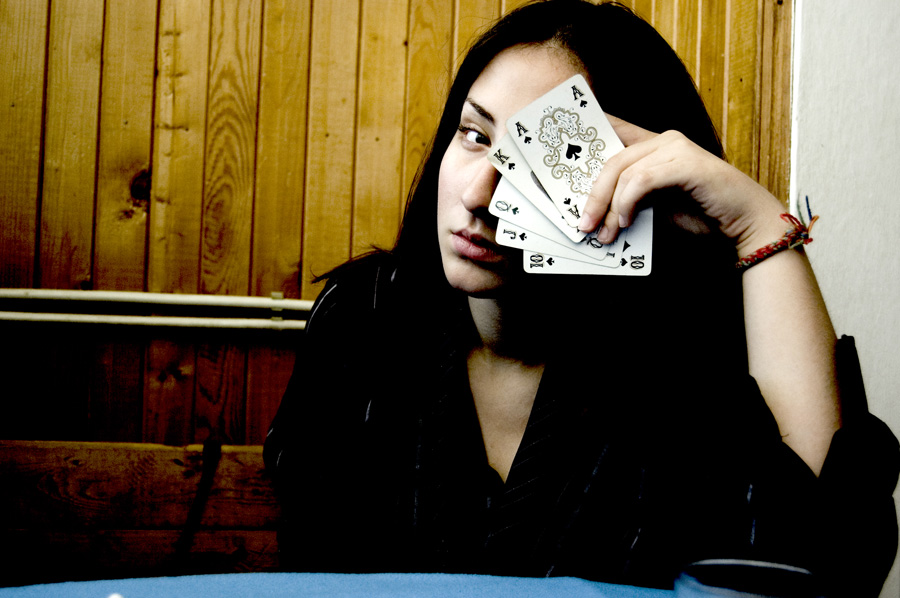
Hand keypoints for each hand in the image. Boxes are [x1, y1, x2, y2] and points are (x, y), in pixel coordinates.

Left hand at [578, 118, 786, 258]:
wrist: (742, 224)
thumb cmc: (699, 214)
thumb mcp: (653, 206)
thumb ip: (627, 199)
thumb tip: (592, 211)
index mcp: (652, 145)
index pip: (610, 133)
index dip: (583, 138)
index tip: (555, 154)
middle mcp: (662, 139)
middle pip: (610, 158)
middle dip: (591, 195)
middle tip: (582, 224)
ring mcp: (675, 147)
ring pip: (622, 170)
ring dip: (607, 206)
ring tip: (603, 232)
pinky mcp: (686, 163)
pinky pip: (641, 180)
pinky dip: (628, 203)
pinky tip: (626, 222)